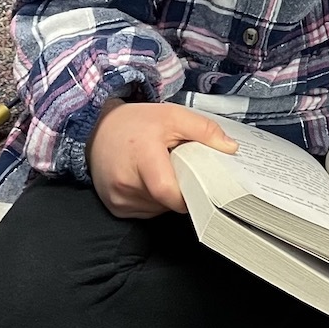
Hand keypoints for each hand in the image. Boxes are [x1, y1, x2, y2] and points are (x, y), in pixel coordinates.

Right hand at [88, 100, 236, 218]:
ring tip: (163, 172)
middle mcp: (125, 182)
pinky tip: (149, 181)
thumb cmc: (135, 123)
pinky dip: (153, 200)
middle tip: (181, 170)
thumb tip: (231, 148)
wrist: (97, 128)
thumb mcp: (173, 116)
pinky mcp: (114, 207)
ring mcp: (118, 198)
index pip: (167, 191)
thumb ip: (204, 130)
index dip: (188, 194)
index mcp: (142, 158)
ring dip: (167, 196)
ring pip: (158, 209)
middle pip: (166, 202)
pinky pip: (145, 212)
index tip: (201, 185)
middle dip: (180, 190)